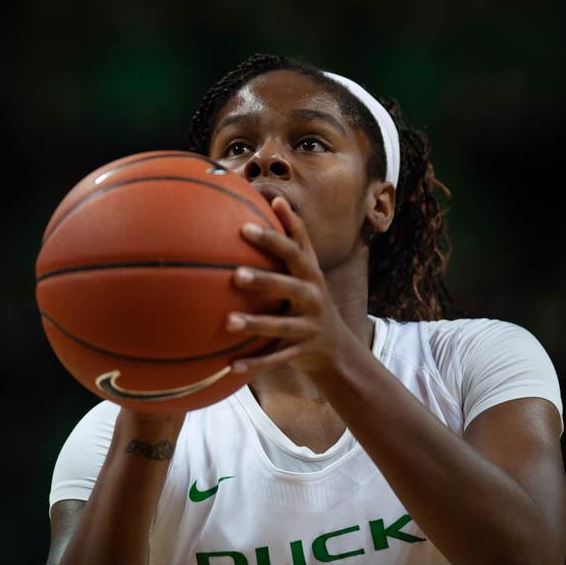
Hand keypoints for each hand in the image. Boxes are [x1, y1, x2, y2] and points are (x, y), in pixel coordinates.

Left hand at [226, 196, 356, 376]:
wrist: (337, 348)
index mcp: (310, 274)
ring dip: (255, 324)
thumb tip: (274, 198)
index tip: (245, 227)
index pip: (292, 250)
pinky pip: (276, 359)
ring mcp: (309, 326)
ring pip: (281, 325)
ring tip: (228, 321)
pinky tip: (231, 366)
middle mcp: (313, 297)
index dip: (271, 238)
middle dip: (264, 280)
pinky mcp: (302, 352)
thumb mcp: (308, 268)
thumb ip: (294, 236)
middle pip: (289, 286)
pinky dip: (255, 364)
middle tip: (235, 274)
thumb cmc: (311, 296)